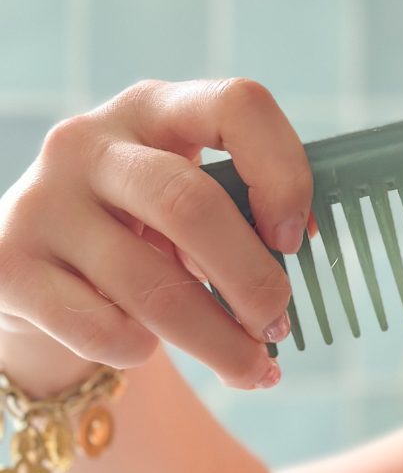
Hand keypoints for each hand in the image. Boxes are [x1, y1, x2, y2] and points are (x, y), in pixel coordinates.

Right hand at [0, 79, 312, 389]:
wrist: (35, 270)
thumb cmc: (139, 227)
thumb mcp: (185, 194)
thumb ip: (240, 205)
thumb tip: (303, 239)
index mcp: (155, 106)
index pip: (238, 104)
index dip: (282, 171)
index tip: (295, 237)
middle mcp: (90, 141)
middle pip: (193, 204)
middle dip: (252, 277)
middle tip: (278, 320)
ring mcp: (42, 201)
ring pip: (152, 285)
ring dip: (219, 341)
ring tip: (253, 368)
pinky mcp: (8, 266)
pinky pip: (102, 327)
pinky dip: (143, 350)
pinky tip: (152, 351)